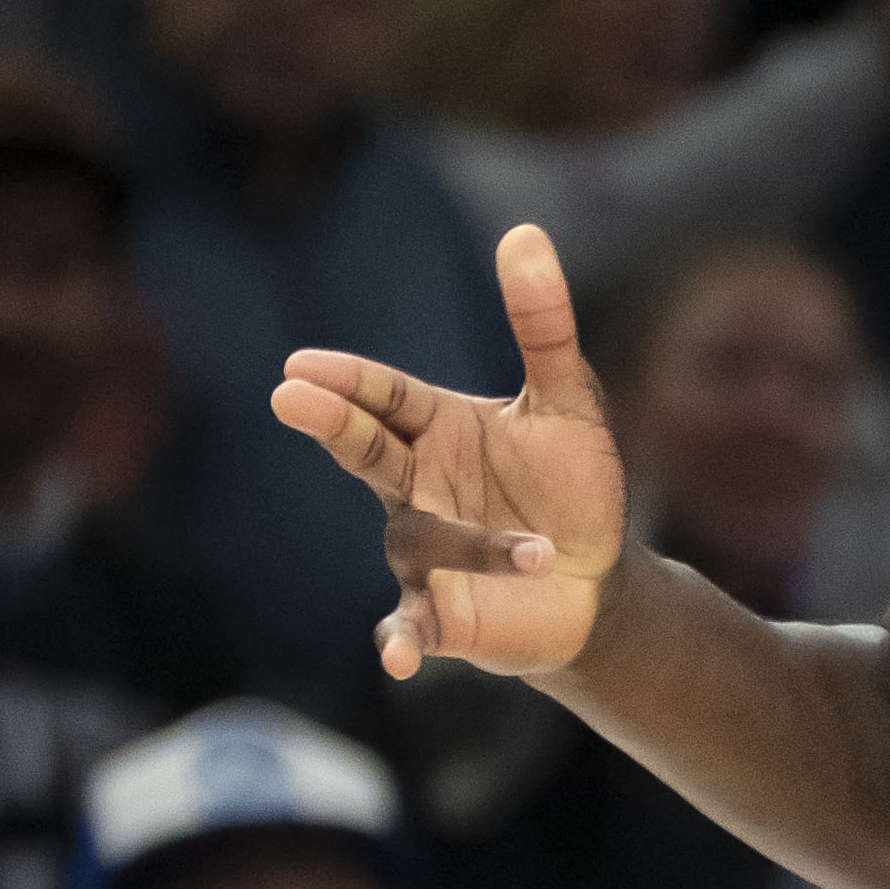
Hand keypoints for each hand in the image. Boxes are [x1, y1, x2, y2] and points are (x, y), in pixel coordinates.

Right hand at [273, 225, 623, 677]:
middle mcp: (415, 487)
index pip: (384, 397)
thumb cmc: (574, 488)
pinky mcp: (437, 615)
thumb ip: (543, 324)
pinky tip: (400, 657)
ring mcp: (419, 553)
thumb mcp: (570, 402)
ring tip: (543, 554)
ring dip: (475, 545)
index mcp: (439, 429)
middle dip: (330, 423)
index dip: (348, 381)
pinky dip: (401, 639)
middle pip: (362, 449)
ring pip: (415, 536)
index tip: (302, 366)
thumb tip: (525, 231)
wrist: (599, 582)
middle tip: (290, 396)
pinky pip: (406, 625)